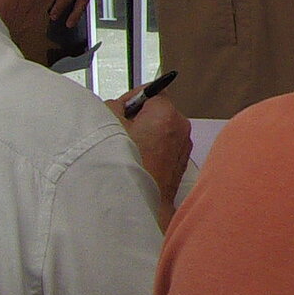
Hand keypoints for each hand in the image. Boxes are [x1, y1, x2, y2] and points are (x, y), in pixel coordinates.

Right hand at [108, 93, 191, 213]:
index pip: (151, 92)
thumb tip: (119, 105)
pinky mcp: (182, 161)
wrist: (140, 203)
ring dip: (147, 135)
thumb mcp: (110, 125)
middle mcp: (181, 127)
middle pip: (158, 111)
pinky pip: (166, 147)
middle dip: (139, 118)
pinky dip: (153, 150)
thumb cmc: (128, 167)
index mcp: (166, 114)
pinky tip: (139, 161)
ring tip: (130, 150)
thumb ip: (115, 106)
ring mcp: (184, 146)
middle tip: (122, 132)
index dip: (132, 100)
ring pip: (162, 130)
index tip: (123, 110)